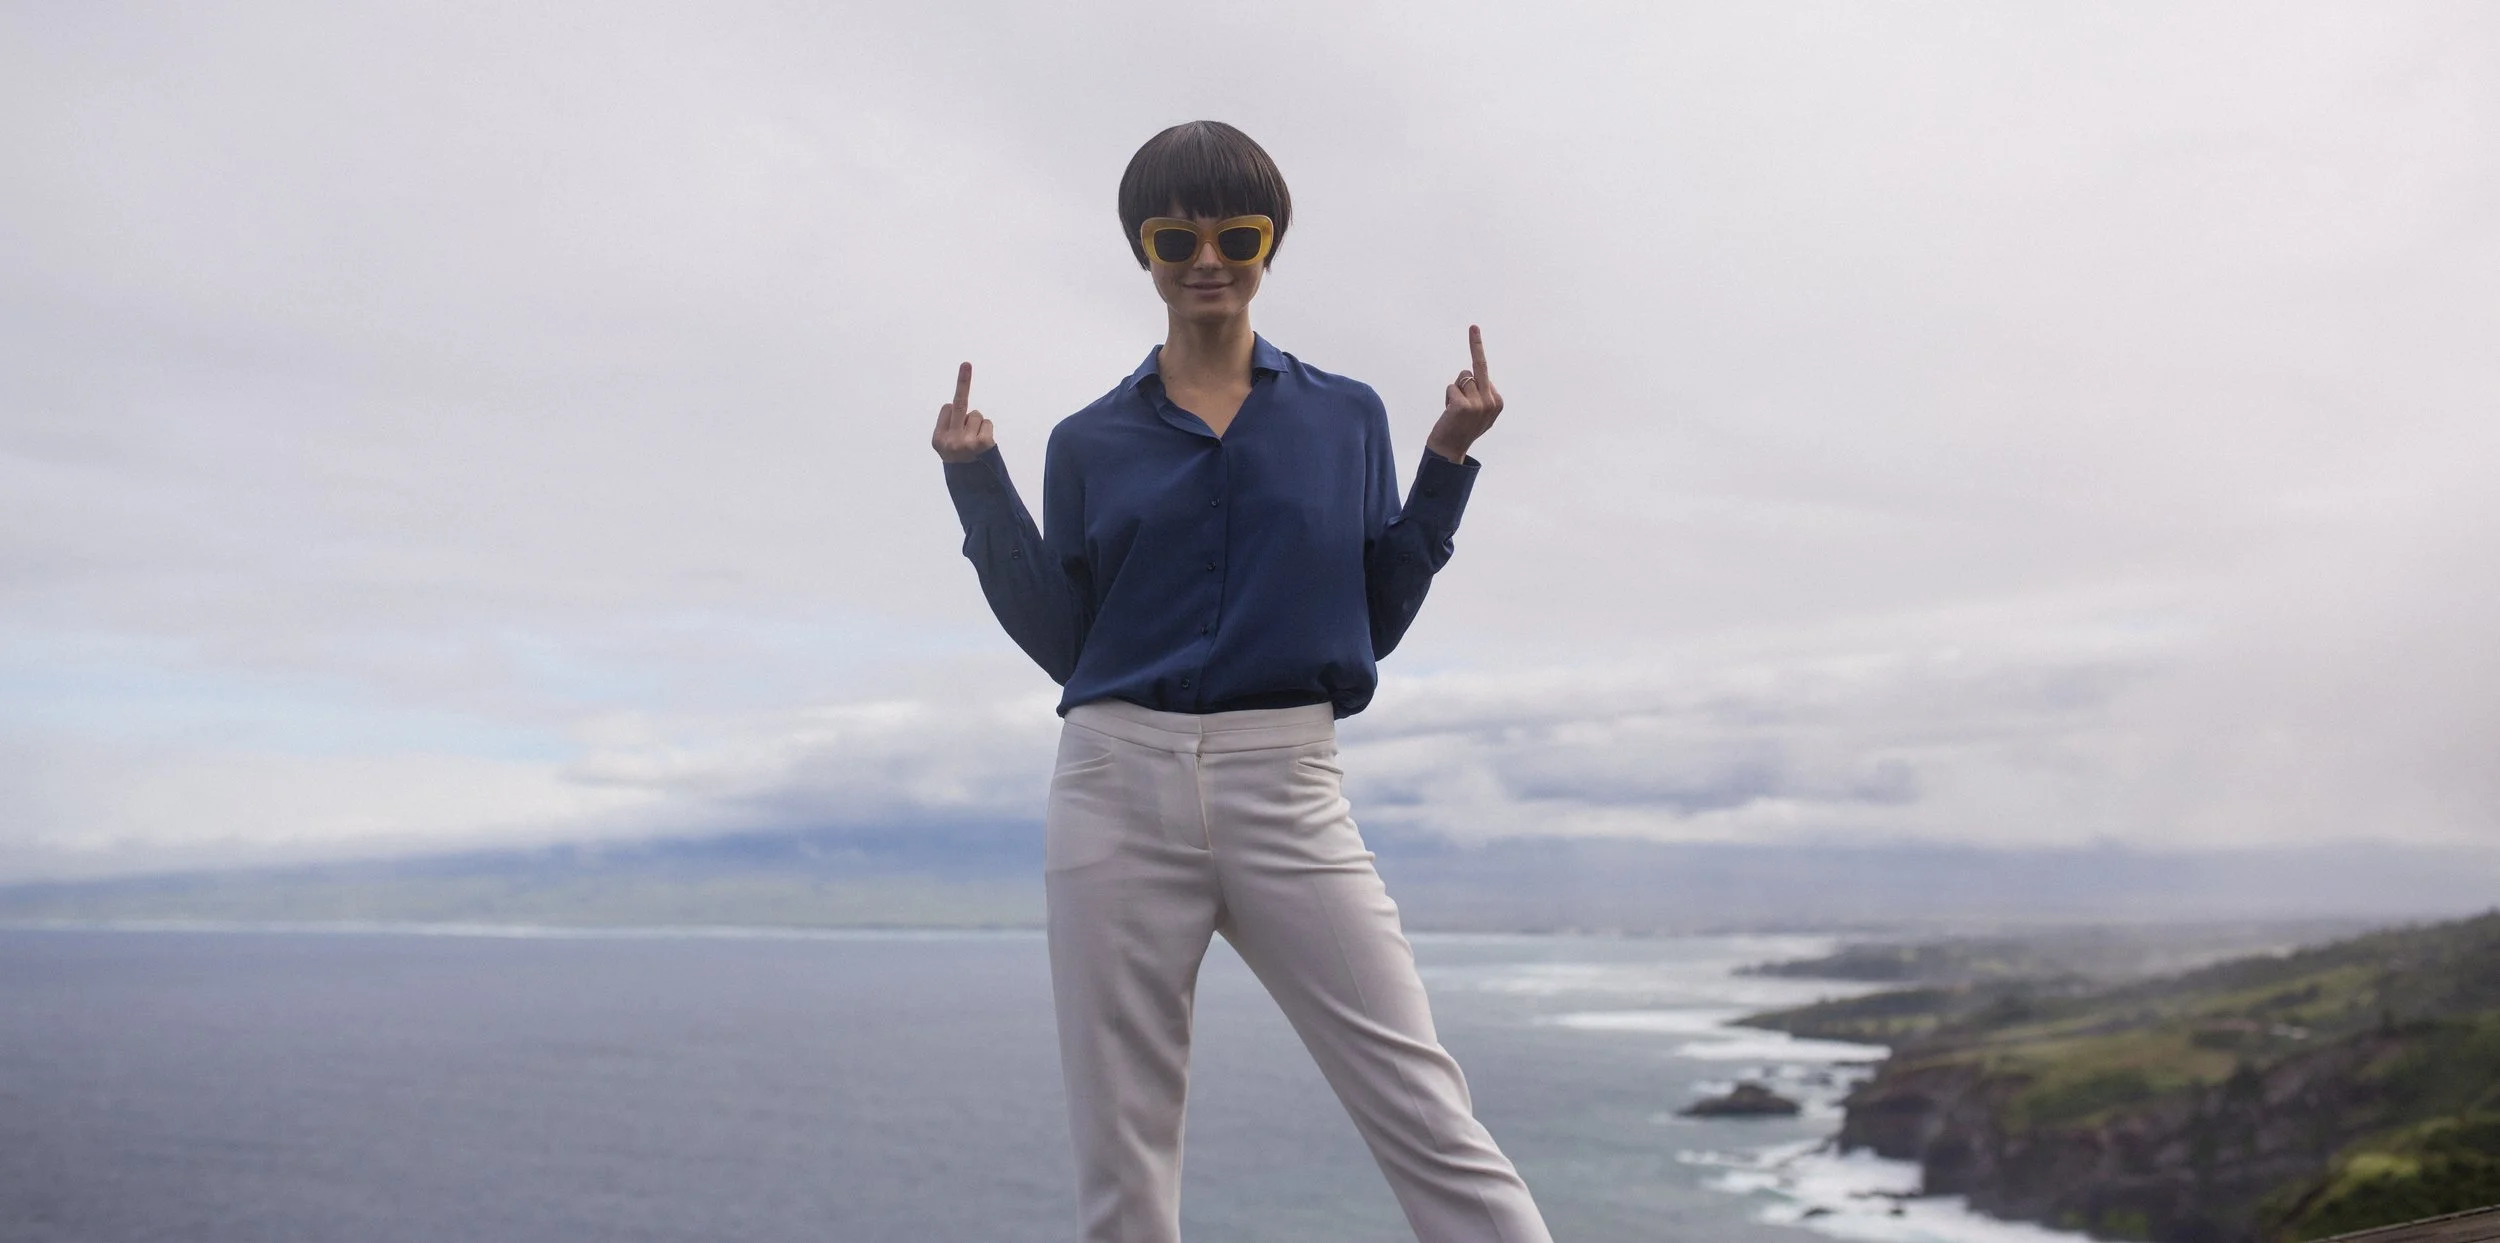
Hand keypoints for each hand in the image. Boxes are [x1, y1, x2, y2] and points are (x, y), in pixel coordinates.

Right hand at [930, 362, 995, 463]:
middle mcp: (951, 440)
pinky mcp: (983, 443)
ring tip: (975, 443)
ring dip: (978, 425)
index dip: (954, 413)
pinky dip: (987, 430)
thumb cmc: (960, 462)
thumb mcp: (948, 447)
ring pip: (976, 415)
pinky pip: (987, 422)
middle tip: (966, 363)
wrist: (974, 487)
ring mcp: (967, 442)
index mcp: (937, 439)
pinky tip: (984, 445)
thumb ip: (950, 428)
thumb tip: (959, 405)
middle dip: (963, 382)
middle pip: (958, 404)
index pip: (947, 408)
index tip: (955, 409)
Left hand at [1426, 325, 1501, 463]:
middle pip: (1476, 370)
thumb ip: (1482, 394)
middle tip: (1474, 327)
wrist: (1449, 451)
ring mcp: (1479, 404)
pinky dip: (1447, 397)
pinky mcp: (1464, 406)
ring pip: (1461, 379)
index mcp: (1498, 402)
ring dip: (1453, 393)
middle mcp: (1492, 402)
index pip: (1483, 373)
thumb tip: (1471, 378)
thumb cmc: (1461, 428)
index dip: (1470, 381)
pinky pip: (1451, 387)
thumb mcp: (1479, 412)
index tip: (1473, 348)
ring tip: (1454, 412)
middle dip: (1473, 352)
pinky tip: (1449, 414)